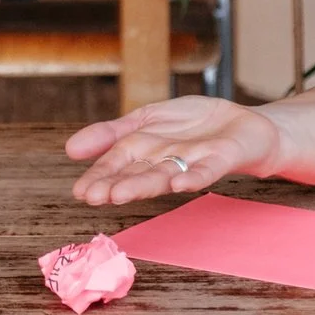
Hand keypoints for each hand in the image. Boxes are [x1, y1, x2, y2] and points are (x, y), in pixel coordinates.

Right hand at [65, 97, 281, 205]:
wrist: (245, 124)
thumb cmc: (194, 126)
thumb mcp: (146, 118)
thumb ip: (111, 133)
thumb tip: (69, 149)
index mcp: (145, 151)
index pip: (117, 163)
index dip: (99, 176)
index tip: (80, 191)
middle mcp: (165, 161)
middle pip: (138, 172)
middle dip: (117, 184)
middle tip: (94, 196)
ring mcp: (192, 162)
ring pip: (164, 175)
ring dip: (143, 185)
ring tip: (120, 193)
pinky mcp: (220, 159)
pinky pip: (205, 171)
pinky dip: (193, 177)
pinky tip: (179, 185)